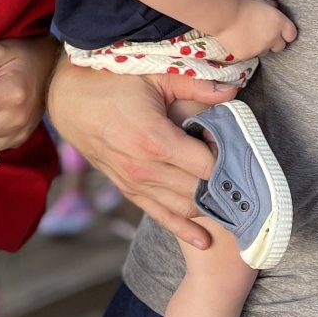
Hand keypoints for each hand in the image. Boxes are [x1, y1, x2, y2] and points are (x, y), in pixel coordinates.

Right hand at [47, 59, 233, 248]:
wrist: (70, 101)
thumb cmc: (112, 83)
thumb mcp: (155, 75)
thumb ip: (195, 86)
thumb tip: (232, 94)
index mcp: (154, 140)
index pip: (207, 164)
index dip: (228, 160)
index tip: (243, 151)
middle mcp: (145, 169)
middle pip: (198, 190)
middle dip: (224, 187)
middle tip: (247, 180)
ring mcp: (135, 184)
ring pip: (183, 207)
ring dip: (208, 208)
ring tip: (234, 204)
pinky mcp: (128, 191)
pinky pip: (160, 216)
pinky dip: (184, 229)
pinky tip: (204, 240)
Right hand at [211, 0, 296, 63]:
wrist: (226, 15)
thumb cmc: (243, 4)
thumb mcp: (261, 2)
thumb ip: (270, 7)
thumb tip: (274, 7)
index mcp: (279, 23)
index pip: (291, 34)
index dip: (286, 33)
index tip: (280, 31)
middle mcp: (273, 38)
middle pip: (280, 46)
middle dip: (274, 42)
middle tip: (263, 35)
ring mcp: (260, 49)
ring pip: (264, 51)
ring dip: (259, 46)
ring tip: (247, 36)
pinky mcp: (247, 55)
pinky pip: (249, 55)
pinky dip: (245, 49)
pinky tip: (238, 40)